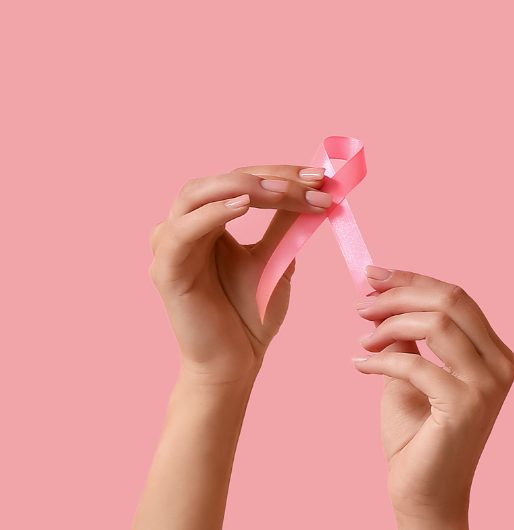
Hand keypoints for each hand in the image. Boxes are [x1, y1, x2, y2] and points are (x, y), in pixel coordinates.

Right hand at [134, 165, 333, 529]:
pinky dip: (212, 213)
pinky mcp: (166, 270)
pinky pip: (182, 232)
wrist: (236, 363)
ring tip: (285, 192)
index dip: (281, 173)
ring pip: (197, 195)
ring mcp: (170, 247)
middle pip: (221, 180)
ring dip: (244, 188)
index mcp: (209, 222)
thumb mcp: (277, 259)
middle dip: (270, 177)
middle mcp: (184, 228)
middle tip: (313, 181)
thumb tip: (316, 187)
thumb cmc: (252, 314)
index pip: (242, 180)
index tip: (323, 176)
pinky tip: (243, 207)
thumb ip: (287, 223)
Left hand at [353, 267, 513, 529]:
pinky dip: (380, 360)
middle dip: (399, 294)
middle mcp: (501, 364)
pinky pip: (415, 364)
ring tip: (361, 340)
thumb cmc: (418, 437)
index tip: (372, 275)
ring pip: (437, 323)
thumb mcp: (413, 375)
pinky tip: (359, 366)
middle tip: (360, 304)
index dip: (413, 279)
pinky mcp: (465, 405)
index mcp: (495, 353)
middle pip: (452, 300)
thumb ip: (412, 339)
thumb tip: (387, 297)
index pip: (458, 297)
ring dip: (388, 325)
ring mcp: (488, 385)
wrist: (424, 492)